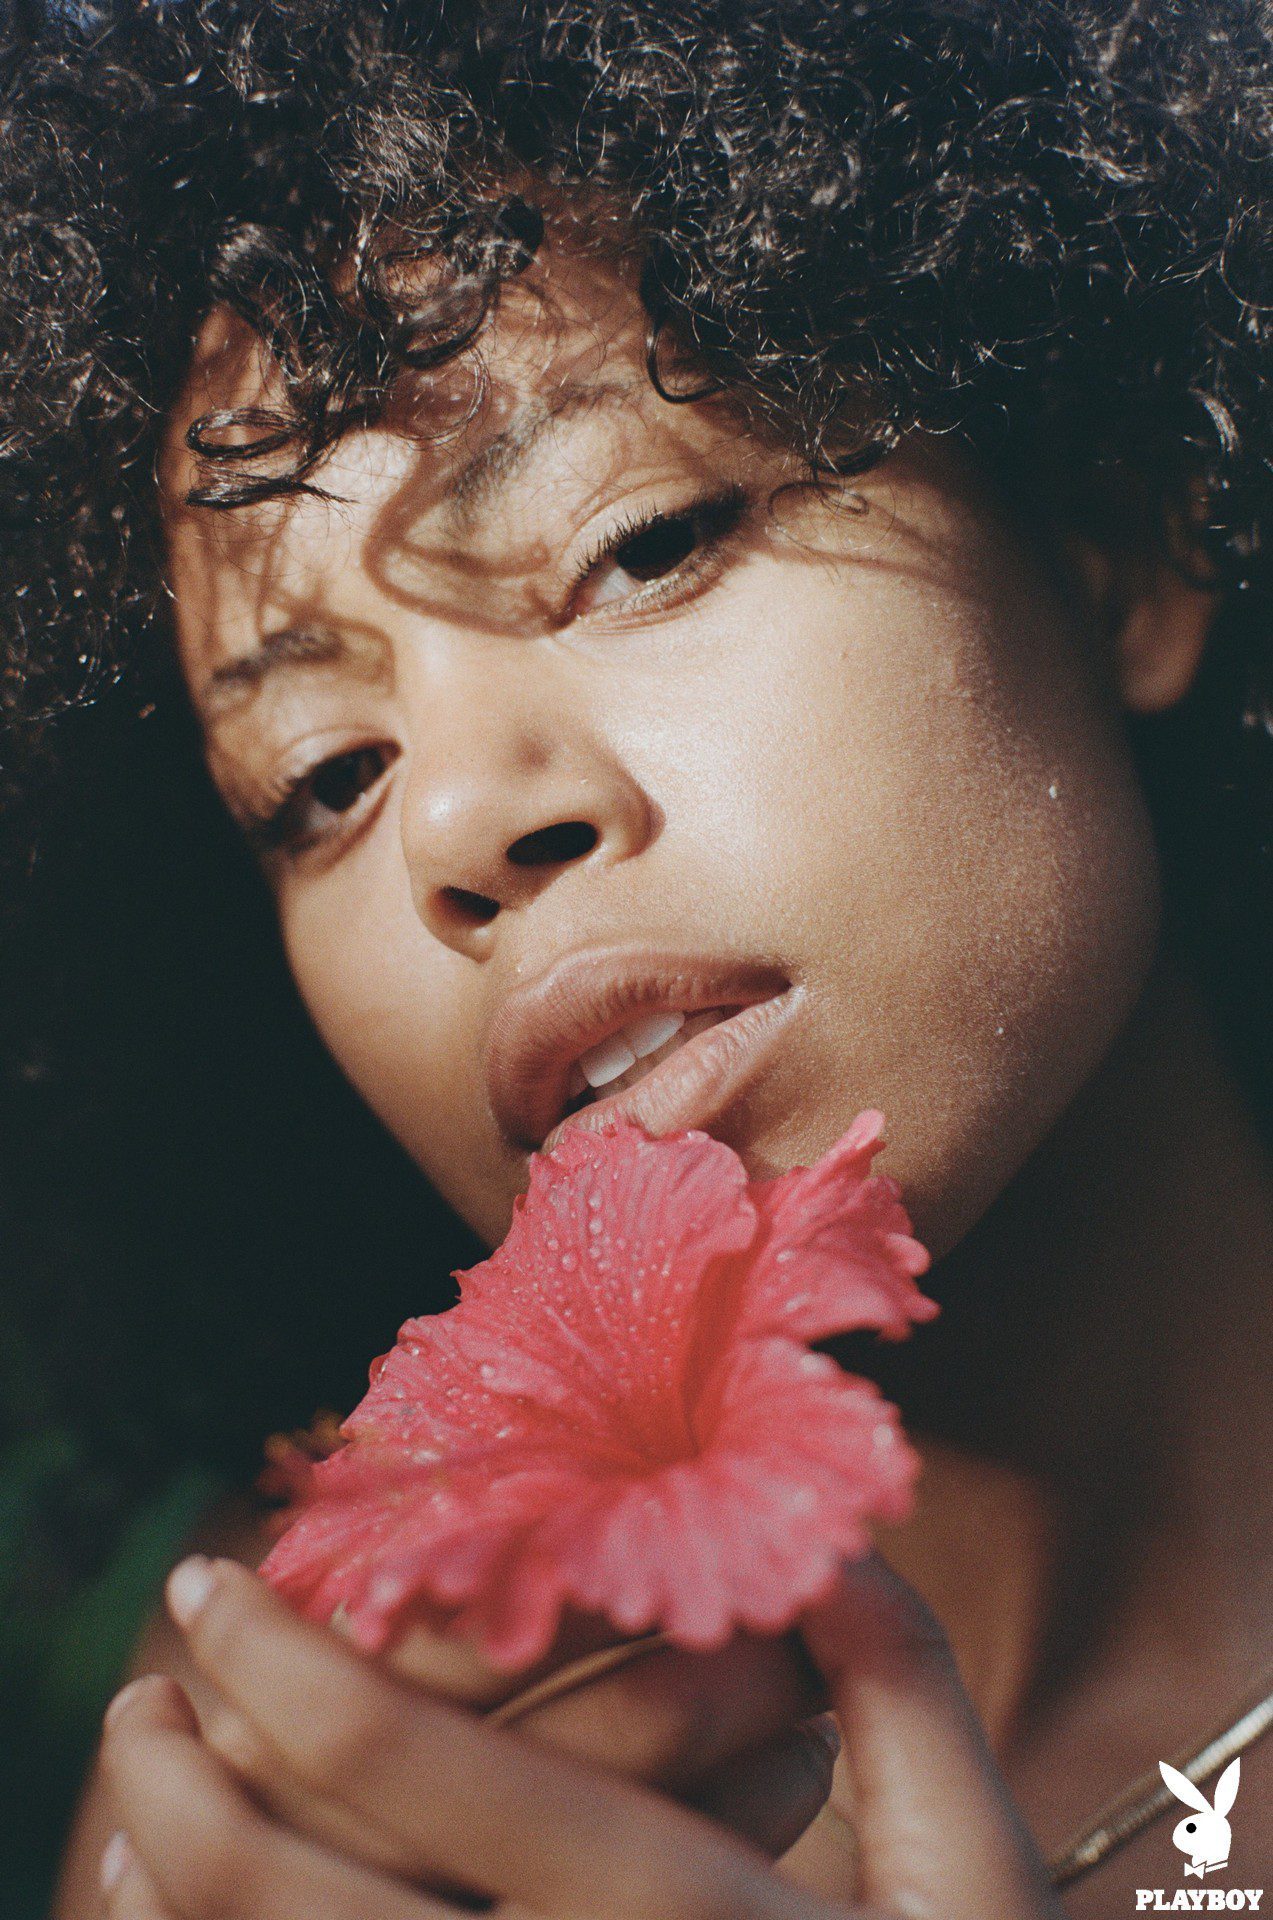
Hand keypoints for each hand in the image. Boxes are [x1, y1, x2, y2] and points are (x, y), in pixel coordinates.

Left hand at [99, 1550, 1065, 1918]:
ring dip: (181, 1893)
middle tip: (136, 1696)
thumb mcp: (976, 1879)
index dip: (290, 1663)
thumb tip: (830, 1547)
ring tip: (137, 1803)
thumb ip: (910, 1695)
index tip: (212, 1579)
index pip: (425, 1766)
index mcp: (671, 1911)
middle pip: (302, 1898)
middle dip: (185, 1786)